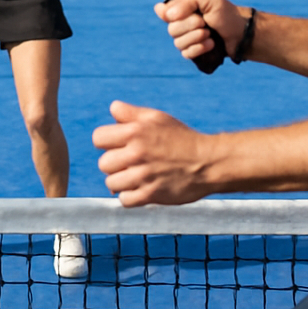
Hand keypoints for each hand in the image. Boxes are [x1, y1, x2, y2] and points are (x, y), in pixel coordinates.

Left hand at [92, 100, 212, 206]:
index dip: (106, 142)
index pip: (98, 138)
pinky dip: (131, 197)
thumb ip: (130, 113)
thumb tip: (112, 109)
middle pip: (103, 163)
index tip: (119, 146)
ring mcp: (143, 176)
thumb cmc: (181, 138)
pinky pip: (124, 200)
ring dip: (122, 182)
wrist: (209, 162)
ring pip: (111, 183)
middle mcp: (136, 153)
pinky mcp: (151, 195)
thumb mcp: (157, 118)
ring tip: (137, 177)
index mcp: (135, 132)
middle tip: (132, 163)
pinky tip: (142, 189)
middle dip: (115, 163)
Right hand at [155, 0, 244, 63]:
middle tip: (204, 22)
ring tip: (209, 34)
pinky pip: (186, 53)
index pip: (161, 11)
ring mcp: (187, 38)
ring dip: (196, 38)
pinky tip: (210, 44)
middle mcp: (181, 23)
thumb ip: (186, 0)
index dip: (170, 14)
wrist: (241, 33)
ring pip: (178, 43)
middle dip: (190, 26)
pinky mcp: (193, 51)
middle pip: (171, 29)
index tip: (184, 12)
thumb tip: (168, 15)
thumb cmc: (225, 13)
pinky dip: (199, 49)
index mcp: (182, 8)